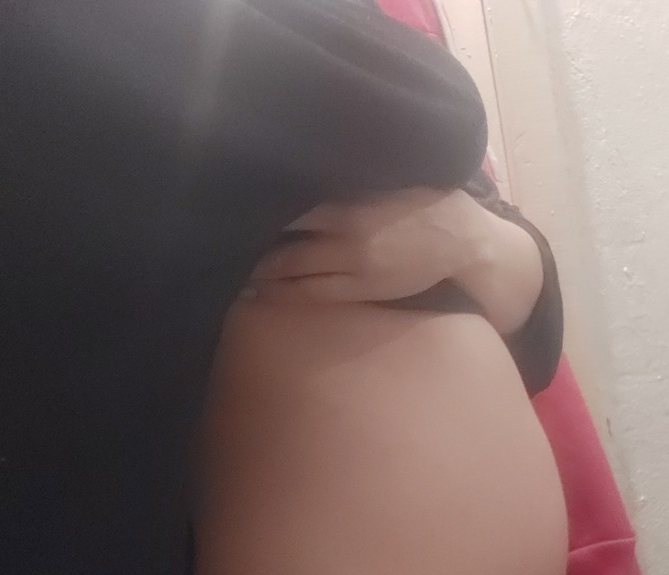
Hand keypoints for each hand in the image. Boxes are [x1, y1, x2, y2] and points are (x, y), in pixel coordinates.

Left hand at [246, 188, 492, 303]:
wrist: (463, 241)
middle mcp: (347, 239)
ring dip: (258, 272)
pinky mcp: (360, 291)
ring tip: (233, 265)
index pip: (289, 207)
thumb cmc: (423, 200)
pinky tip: (262, 287)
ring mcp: (353, 269)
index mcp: (351, 204)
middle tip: (221, 239)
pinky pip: (310, 296)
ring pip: (290, 274)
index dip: (259, 206)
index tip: (232, 202)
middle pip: (282, 245)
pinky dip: (281, 292)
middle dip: (251, 244)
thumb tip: (300, 167)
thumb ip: (346, 178)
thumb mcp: (387, 178)